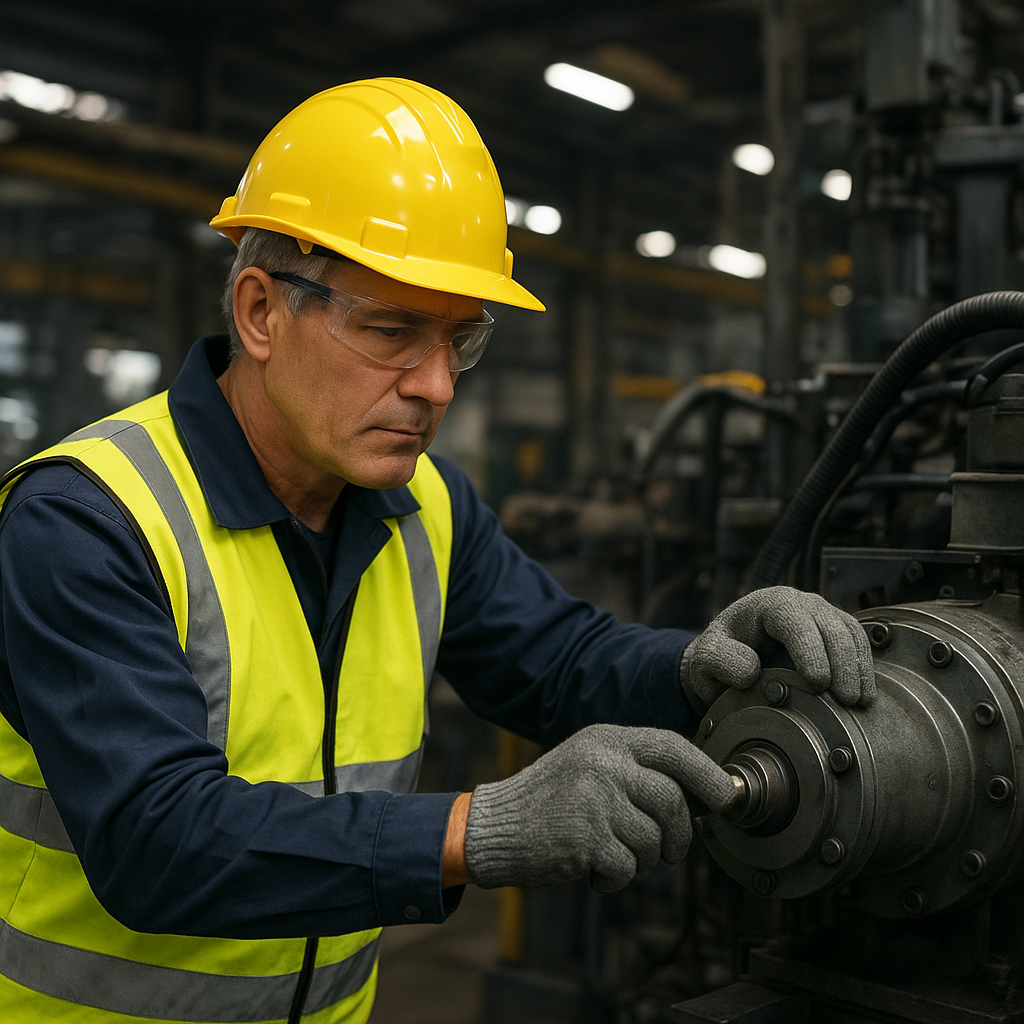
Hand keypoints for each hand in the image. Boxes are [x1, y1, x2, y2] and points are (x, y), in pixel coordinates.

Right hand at [463, 724, 735, 892]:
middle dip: (680, 835)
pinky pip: (628, 868)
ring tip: (614, 857)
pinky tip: (592, 871)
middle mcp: (602, 762)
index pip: (672, 748)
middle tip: (671, 852)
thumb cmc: (548, 800)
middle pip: (672, 799)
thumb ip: (633, 769)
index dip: (707, 774)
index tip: (727, 797)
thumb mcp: (588, 763)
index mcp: (606, 739)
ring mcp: (594, 798)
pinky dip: (616, 880)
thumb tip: (700, 794)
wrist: (494, 826)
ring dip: (642, 862)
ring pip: (653, 840)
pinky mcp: (585, 838)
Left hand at [683, 586, 874, 708]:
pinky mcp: (836, 634)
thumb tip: (752, 672)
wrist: (729, 658)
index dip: (810, 650)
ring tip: (859, 703)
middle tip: (846, 700)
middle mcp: (800, 604)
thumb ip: (720, 661)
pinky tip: (865, 698)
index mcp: (768, 604)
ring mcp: (822, 616)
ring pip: (850, 634)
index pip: (794, 620)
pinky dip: (863, 670)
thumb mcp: (705, 659)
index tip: (818, 682)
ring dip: (858, 668)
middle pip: (830, 626)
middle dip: (842, 663)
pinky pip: (857, 645)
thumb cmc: (719, 655)